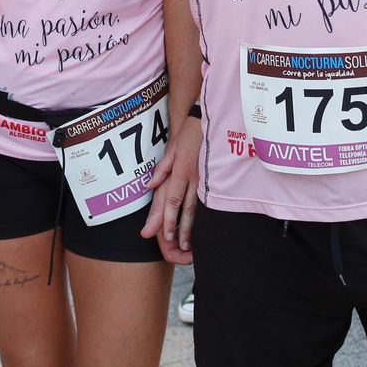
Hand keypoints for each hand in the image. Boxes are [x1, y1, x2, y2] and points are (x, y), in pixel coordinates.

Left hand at [140, 114, 200, 264]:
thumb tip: (149, 185)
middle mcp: (194, 177)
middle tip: (178, 247)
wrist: (212, 120)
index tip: (164, 234)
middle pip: (185, 208)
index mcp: (181, 170)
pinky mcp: (217, 178)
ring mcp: (207, 179)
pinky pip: (210, 200)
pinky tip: (205, 226)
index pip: (172, 199)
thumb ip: (162, 169)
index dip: (167, 218)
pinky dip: (206, 215)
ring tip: (190, 244)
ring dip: (193, 227)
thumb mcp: (172, 148)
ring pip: (199, 207)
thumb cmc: (191, 133)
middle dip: (181, 229)